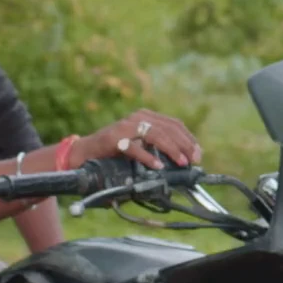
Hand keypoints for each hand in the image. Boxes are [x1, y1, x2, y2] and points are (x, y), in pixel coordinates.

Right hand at [79, 109, 201, 170]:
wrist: (84, 153)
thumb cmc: (115, 152)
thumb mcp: (141, 146)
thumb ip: (157, 148)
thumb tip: (183, 160)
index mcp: (146, 117)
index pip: (174, 123)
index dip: (189, 138)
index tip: (198, 154)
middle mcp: (137, 117)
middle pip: (169, 128)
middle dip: (184, 145)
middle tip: (192, 160)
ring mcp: (125, 126)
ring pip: (156, 134)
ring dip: (171, 149)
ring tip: (180, 162)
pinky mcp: (113, 138)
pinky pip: (134, 147)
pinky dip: (147, 156)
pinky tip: (157, 166)